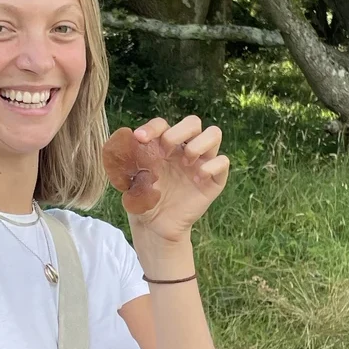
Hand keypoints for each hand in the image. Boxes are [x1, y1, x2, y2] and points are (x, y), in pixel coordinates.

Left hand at [102, 116, 229, 242]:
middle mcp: (185, 149)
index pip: (163, 124)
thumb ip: (129, 161)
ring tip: (186, 162)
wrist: (155, 226)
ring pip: (214, 134)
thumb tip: (125, 141)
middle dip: (178, 132)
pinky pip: (223, 162)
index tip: (140, 138)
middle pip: (193, 122)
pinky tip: (197, 179)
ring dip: (198, 144)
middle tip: (165, 152)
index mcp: (164, 145)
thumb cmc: (144, 200)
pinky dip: (212, 166)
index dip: (152, 127)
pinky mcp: (214, 180)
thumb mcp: (131, 180)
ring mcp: (201, 162)